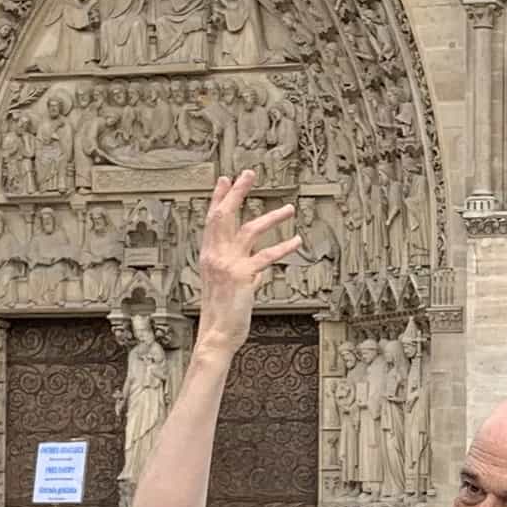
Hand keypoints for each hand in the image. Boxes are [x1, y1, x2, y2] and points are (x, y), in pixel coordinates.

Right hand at [188, 171, 301, 362]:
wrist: (218, 333)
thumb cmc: (224, 311)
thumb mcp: (230, 286)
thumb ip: (245, 270)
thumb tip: (262, 267)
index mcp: (209, 255)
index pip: (212, 220)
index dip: (219, 197)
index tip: (225, 179)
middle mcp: (215, 256)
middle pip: (225, 216)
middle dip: (237, 192)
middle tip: (249, 173)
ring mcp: (228, 264)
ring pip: (249, 230)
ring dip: (271, 217)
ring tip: (289, 208)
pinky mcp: (243, 276)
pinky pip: (267, 256)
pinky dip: (284, 247)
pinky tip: (296, 241)